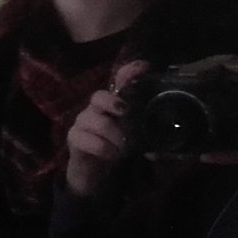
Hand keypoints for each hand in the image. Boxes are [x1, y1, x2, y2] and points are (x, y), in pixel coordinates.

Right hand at [62, 61, 148, 197]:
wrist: (94, 169)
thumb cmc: (118, 147)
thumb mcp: (137, 137)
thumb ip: (149, 134)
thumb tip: (163, 140)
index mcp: (116, 103)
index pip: (120, 80)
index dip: (130, 72)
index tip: (144, 67)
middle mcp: (97, 108)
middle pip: (98, 96)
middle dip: (112, 103)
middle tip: (125, 113)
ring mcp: (83, 122)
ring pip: (93, 119)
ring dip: (112, 135)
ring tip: (124, 148)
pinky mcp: (74, 138)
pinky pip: (86, 139)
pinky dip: (103, 148)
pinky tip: (112, 155)